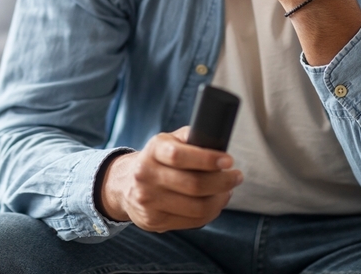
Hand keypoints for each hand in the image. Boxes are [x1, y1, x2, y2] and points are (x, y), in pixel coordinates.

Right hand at [99, 126, 242, 231]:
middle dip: (222, 182)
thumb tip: (218, 140)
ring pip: (196, 207)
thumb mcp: (167, 141)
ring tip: (228, 190)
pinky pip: (192, 221)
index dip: (208, 159)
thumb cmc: (157, 160)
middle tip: (236, 176)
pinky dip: (210, 212)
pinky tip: (215, 202)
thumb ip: (190, 138)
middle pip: (193, 185)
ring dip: (220, 199)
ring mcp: (149, 201)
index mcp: (152, 151)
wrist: (125, 185)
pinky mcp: (154, 221)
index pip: (180, 156)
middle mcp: (146, 176)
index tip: (228, 160)